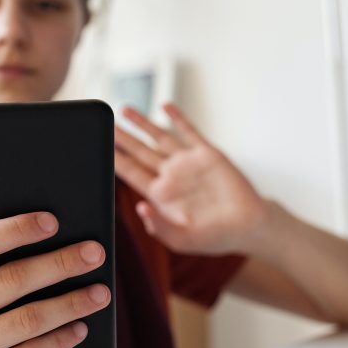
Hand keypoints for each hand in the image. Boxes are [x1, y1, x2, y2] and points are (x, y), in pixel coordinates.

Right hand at [0, 212, 110, 347]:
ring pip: (28, 320)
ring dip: (71, 304)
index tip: (54, 221)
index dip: (17, 229)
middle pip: (12, 280)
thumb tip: (47, 240)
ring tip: (100, 293)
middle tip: (95, 254)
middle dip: (61, 263)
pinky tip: (80, 328)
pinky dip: (60, 340)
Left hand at [114, 103, 264, 254]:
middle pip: (139, 151)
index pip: (131, 173)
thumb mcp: (182, 240)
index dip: (115, 159)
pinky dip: (177, 117)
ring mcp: (188, 163)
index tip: (99, 146)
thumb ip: (159, 227)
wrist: (248, 226)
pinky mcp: (207, 154)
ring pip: (159, 137)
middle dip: (122, 138)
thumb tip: (140, 208)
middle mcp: (171, 176)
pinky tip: (165, 107)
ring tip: (123, 110)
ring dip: (142, 123)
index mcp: (161, 195)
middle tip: (105, 123)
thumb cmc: (215, 237)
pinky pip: (188, 131)